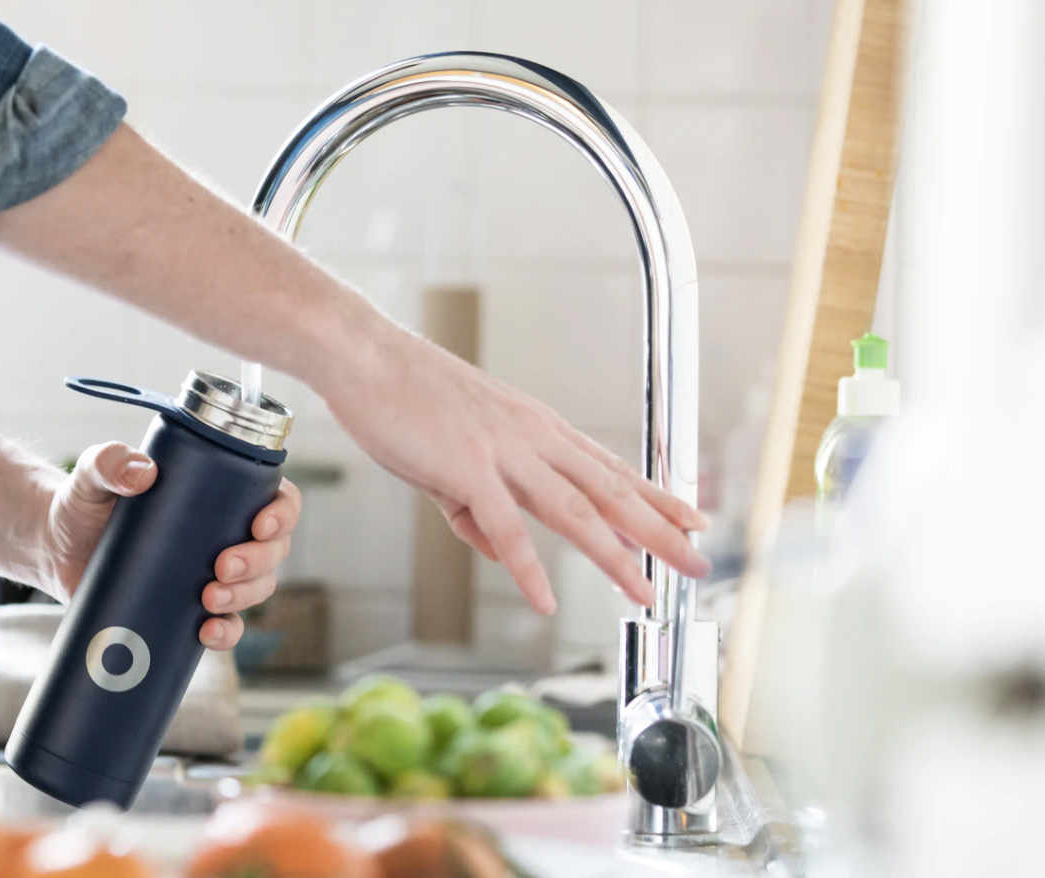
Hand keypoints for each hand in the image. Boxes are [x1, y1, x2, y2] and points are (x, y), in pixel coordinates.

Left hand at [37, 441, 301, 649]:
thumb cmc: (82, 502)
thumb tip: (141, 472)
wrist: (55, 548)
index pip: (276, 497)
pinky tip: (206, 633)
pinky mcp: (189, 609)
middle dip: (259, 562)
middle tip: (221, 566)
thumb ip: (108, 462)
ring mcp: (211, 575)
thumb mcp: (91, 475)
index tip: (259, 524)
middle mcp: (225, 534)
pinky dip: (226, 634)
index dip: (283, 513)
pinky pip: (226, 626)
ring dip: (245, 596)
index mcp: (220, 494)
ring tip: (208, 599)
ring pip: (257, 589)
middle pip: (274, 550)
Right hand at [322, 327, 710, 613]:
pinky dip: (527, 567)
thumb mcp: (450, 457)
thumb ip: (475, 508)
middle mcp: (533, 437)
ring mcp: (503, 451)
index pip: (610, 467)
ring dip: (615, 556)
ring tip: (644, 592)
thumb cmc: (402, 397)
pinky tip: (545, 601)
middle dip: (661, 531)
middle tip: (699, 562)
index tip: (692, 518)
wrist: (364, 356)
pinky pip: (505, 527)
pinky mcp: (466, 467)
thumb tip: (496, 550)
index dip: (656, 496)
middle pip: (611, 490)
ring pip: (575, 511)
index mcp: (535, 428)